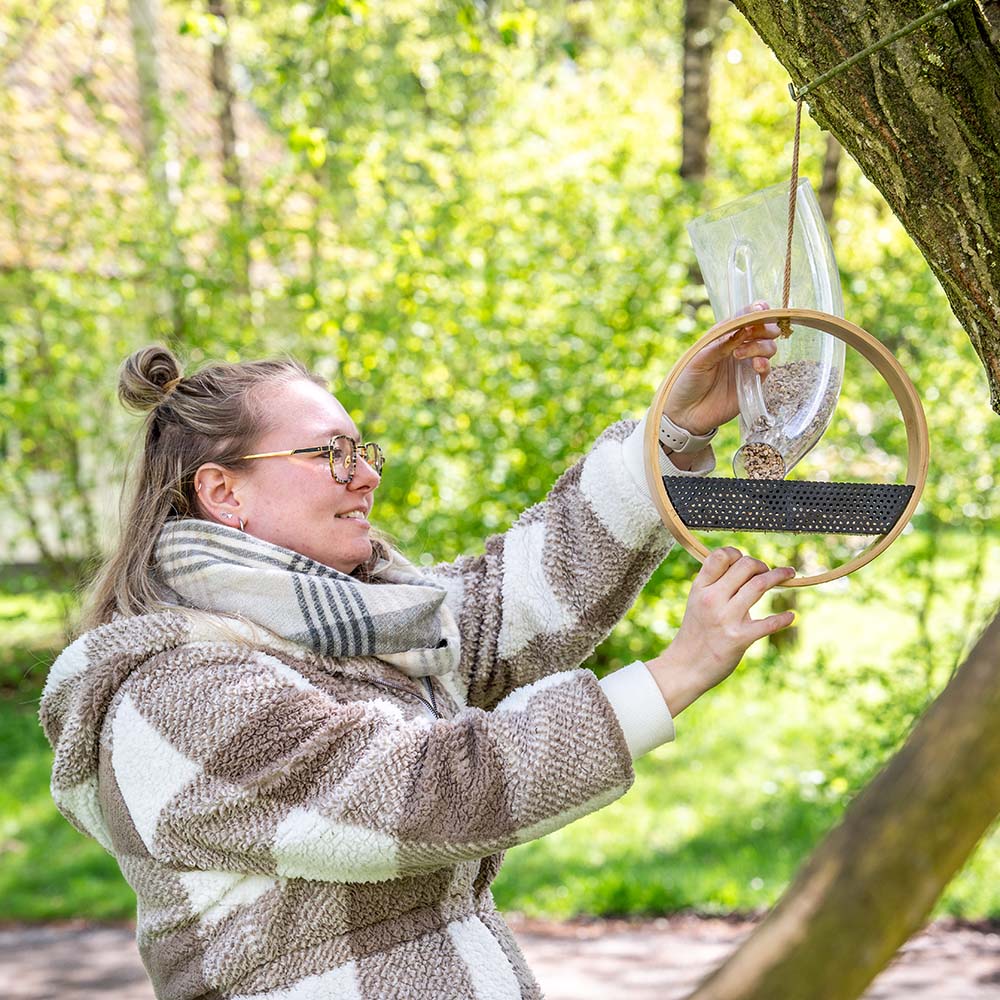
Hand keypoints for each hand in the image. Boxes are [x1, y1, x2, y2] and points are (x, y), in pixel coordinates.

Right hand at [645, 548, 794, 715]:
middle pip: (745, 565)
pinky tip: (791, 616)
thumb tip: (742, 566)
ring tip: (789, 575)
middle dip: (762, 564)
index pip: (720, 556)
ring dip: (779, 576)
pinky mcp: (739, 638)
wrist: (685, 666)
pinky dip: (783, 618)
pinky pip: (768, 624)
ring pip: (759, 585)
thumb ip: (714, 584)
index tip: (745, 561)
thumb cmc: (695, 632)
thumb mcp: (696, 601)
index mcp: (700, 588)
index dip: (737, 553)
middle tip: (768, 571)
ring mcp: (726, 618)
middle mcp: (712, 599)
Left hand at [664, 302, 780, 436]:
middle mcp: (738, 348)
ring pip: (768, 348)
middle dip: (765, 327)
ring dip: (760, 346)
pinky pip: (766, 370)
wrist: (684, 413)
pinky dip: (764, 364)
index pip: (745, 318)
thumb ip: (721, 343)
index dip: (756, 311)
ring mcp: (746, 366)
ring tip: (740, 355)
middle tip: (756, 332)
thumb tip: (744, 327)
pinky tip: (756, 365)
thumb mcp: (699, 359)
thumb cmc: (686, 382)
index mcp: (723, 337)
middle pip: (763, 330)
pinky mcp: (751, 384)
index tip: (761, 309)